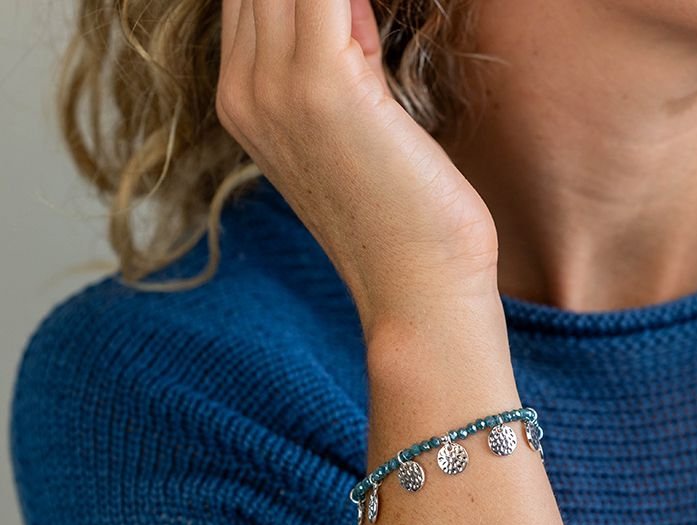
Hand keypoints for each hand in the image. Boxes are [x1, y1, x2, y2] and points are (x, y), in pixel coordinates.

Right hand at [216, 0, 500, 337]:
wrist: (419, 292)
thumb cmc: (406, 221)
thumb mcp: (357, 133)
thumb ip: (345, 66)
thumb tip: (358, 8)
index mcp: (244, 101)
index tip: (357, 15)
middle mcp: (245, 89)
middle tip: (370, 28)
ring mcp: (275, 86)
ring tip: (375, 30)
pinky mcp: (324, 82)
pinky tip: (384, 10)